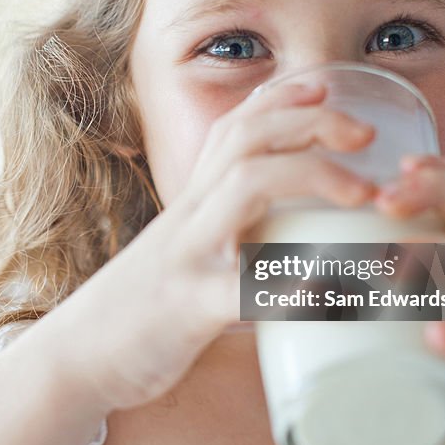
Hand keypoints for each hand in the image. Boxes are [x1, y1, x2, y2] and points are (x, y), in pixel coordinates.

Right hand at [54, 80, 377, 411]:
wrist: (77, 358)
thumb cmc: (142, 310)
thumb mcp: (183, 257)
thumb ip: (227, 242)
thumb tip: (293, 253)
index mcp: (192, 206)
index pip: (233, 129)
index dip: (281, 98)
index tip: (326, 85)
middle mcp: (189, 219)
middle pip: (246, 140)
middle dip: (310, 122)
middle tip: (367, 133)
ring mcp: (187, 259)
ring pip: (246, 187)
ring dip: (311, 176)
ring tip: (363, 192)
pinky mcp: (188, 310)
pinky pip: (243, 289)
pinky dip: (292, 284)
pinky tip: (333, 288)